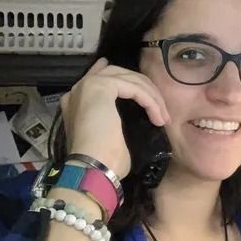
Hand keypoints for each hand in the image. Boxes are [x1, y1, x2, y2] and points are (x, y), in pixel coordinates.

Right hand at [60, 58, 169, 178]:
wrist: (91, 166)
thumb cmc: (103, 160)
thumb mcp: (112, 137)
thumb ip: (116, 121)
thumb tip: (135, 119)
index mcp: (77, 101)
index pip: (99, 77)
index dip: (120, 75)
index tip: (137, 80)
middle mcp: (79, 89)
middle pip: (119, 74)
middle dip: (144, 88)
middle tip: (160, 107)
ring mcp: (87, 85)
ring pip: (129, 79)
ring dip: (151, 97)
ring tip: (163, 117)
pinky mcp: (99, 86)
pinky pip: (133, 88)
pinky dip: (150, 101)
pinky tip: (158, 117)